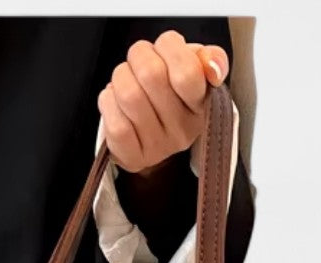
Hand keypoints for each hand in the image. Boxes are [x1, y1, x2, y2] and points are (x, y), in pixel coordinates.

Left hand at [97, 30, 228, 175]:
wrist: (152, 137)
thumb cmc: (173, 96)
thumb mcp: (198, 72)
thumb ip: (212, 59)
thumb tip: (211, 64)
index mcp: (202, 106)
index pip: (188, 72)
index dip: (169, 47)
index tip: (166, 47)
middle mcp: (182, 130)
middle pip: (151, 74)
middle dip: (139, 56)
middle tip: (139, 60)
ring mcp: (157, 147)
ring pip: (129, 95)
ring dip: (120, 77)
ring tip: (126, 79)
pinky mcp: (132, 157)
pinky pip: (114, 122)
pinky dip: (108, 102)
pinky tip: (115, 101)